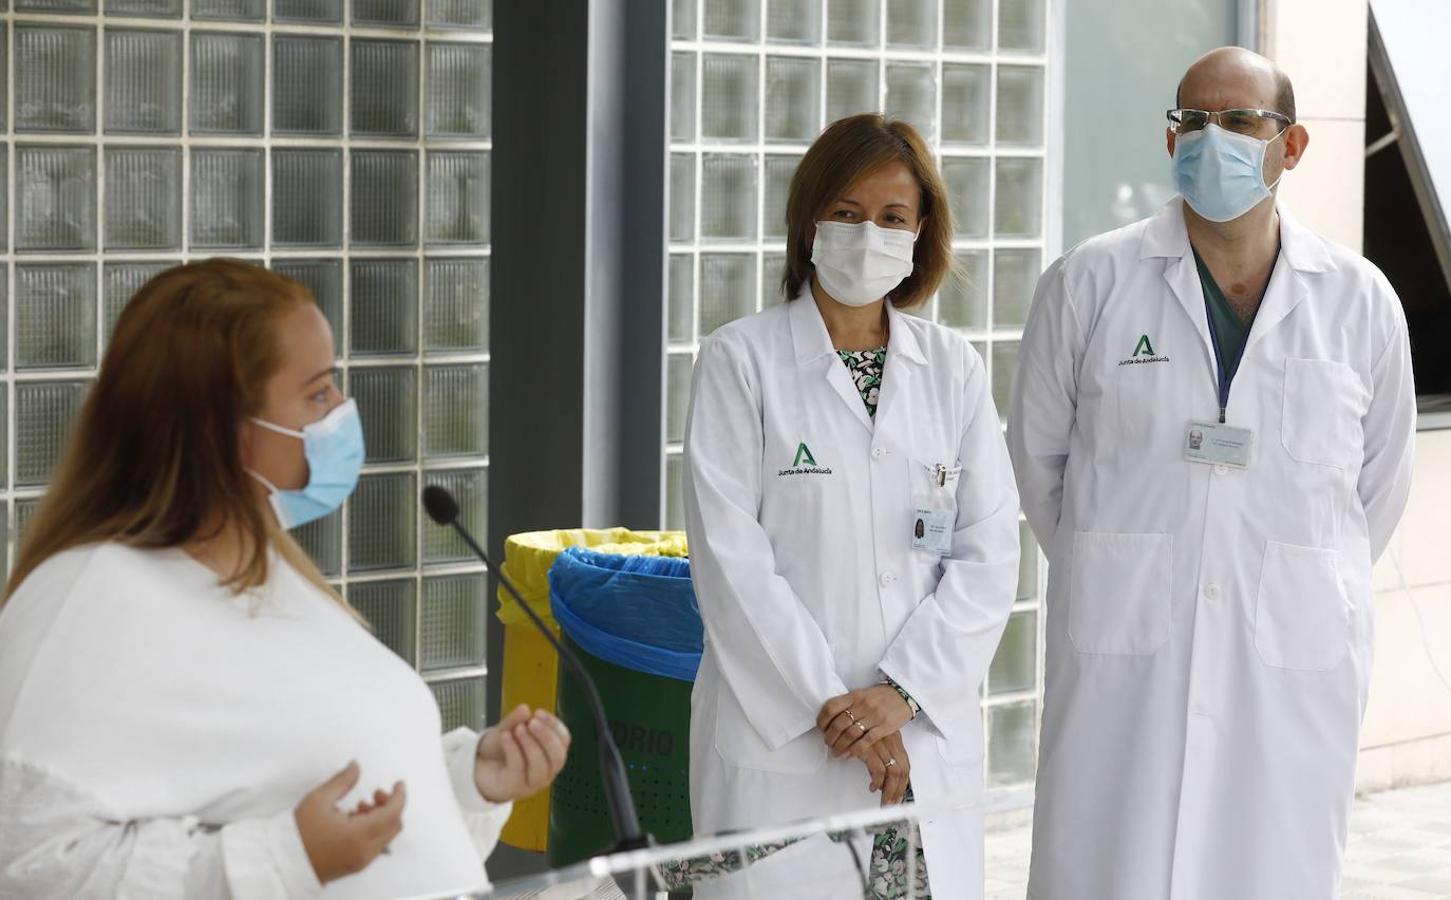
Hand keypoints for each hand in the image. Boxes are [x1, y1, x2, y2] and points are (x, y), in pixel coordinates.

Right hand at [294, 761, 404, 883]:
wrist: (282, 863)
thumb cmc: (298, 832)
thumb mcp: (319, 800)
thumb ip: (342, 781)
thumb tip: (356, 765)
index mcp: (360, 835)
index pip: (393, 814)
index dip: (400, 795)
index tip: (398, 783)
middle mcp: (365, 851)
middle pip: (394, 826)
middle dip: (390, 805)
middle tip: (374, 793)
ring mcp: (361, 861)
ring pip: (386, 836)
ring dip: (381, 817)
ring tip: (358, 806)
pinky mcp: (354, 866)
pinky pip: (375, 846)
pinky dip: (373, 830)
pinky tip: (353, 820)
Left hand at [474, 704, 571, 802]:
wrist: (476, 768)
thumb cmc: (498, 751)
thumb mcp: (506, 729)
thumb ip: (515, 720)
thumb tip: (525, 709)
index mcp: (550, 754)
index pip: (563, 741)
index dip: (554, 725)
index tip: (539, 713)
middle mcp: (545, 771)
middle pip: (558, 757)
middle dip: (547, 737)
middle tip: (532, 722)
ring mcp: (531, 782)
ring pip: (540, 766)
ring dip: (531, 744)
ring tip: (518, 728)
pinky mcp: (514, 787)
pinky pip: (518, 769)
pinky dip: (513, 750)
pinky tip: (505, 737)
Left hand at [817, 685, 913, 757]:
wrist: (903, 695)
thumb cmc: (879, 696)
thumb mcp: (861, 694)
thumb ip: (847, 704)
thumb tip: (830, 720)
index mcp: (854, 696)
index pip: (831, 707)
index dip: (822, 720)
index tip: (821, 729)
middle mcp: (862, 705)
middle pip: (839, 724)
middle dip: (830, 737)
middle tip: (828, 744)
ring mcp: (874, 716)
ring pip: (850, 734)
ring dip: (840, 746)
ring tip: (836, 752)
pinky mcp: (885, 726)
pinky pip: (867, 740)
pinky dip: (856, 749)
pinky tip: (850, 754)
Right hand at [854, 732, 909, 805]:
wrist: (840, 716)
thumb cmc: (855, 727)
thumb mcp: (873, 739)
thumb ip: (879, 756)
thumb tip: (880, 778)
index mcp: (894, 738)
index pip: (905, 764)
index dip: (903, 782)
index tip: (899, 794)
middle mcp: (890, 741)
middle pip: (902, 770)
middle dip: (898, 790)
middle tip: (892, 802)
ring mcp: (880, 744)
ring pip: (893, 772)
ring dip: (889, 790)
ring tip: (884, 801)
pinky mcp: (868, 748)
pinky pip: (879, 770)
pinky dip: (877, 782)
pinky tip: (872, 788)